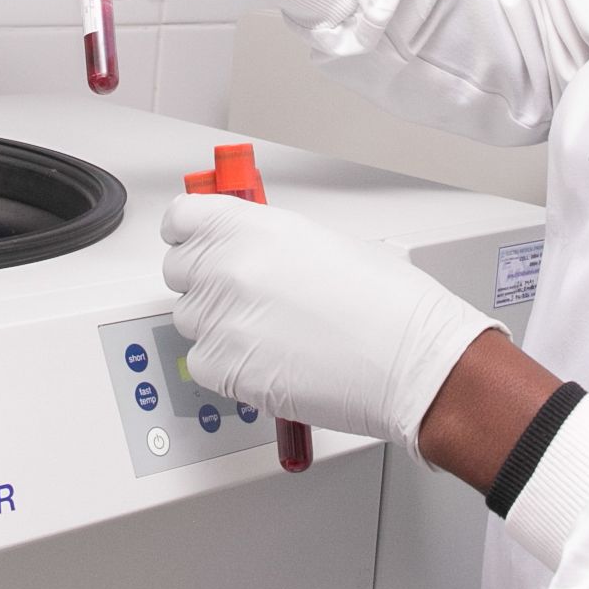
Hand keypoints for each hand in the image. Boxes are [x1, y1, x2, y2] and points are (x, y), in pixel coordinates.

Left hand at [160, 195, 502, 455]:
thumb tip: (244, 250)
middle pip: (178, 270)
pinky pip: (201, 362)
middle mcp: (228, 269)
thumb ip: (266, 242)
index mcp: (251, 228)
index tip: (196, 241)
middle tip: (245, 293)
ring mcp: (221, 321)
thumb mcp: (321, 242)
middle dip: (206, 280)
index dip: (189, 232)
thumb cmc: (387, 304)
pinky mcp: (224, 370)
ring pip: (191, 319)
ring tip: (271, 330)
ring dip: (219, 324)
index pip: (181, 219)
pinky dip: (227, 365)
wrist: (409, 361)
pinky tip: (269, 359)